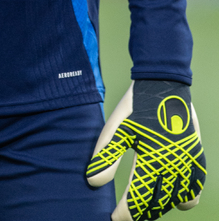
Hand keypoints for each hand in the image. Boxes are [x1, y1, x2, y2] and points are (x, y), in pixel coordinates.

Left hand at [86, 80, 205, 219]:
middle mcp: (173, 166)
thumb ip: (105, 156)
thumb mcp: (116, 128)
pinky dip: (183, 198)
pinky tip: (170, 194)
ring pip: (175, 201)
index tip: (113, 218)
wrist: (162, 83)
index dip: (124, 214)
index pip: (137, 200)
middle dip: (140, 212)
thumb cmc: (136, 105)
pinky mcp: (196, 158)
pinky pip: (194, 191)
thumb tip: (92, 182)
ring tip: (144, 205)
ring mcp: (188, 164)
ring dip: (159, 206)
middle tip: (126, 213)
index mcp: (151, 159)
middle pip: (156, 204)